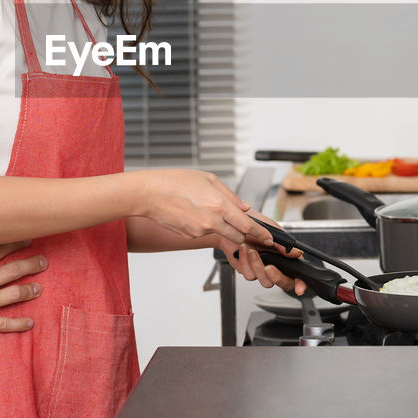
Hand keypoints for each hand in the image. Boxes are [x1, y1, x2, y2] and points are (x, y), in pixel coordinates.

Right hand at [0, 241, 47, 343]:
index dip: (14, 244)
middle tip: (44, 261)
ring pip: (12, 294)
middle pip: (11, 270)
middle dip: (30, 265)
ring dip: (28, 291)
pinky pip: (3, 324)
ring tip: (40, 289)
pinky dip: (18, 324)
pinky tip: (30, 323)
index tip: (28, 238)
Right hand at [135, 168, 275, 247]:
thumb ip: (230, 195)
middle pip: (239, 237)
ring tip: (213, 214)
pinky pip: (206, 234)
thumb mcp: (208, 179)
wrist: (148, 194)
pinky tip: (198, 214)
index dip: (262, 234)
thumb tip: (244, 207)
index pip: (248, 225)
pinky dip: (208, 227)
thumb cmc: (175, 181)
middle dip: (245, 234)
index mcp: (219, 204)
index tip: (269, 238)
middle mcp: (211, 221)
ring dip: (226, 230)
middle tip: (246, 227)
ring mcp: (200, 231)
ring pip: (223, 236)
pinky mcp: (190, 235)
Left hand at [221, 211, 304, 293]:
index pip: (297, 275)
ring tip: (252, 251)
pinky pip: (250, 275)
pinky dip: (246, 262)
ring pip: (265, 281)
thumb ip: (285, 245)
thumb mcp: (273, 231)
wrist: (234, 224)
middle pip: (282, 283)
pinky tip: (244, 250)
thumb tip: (297, 253)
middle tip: (270, 267)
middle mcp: (275, 265)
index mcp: (285, 256)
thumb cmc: (255, 224)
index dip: (300, 283)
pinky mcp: (248, 270)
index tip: (299, 288)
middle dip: (276, 277)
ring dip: (257, 266)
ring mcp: (262, 269)